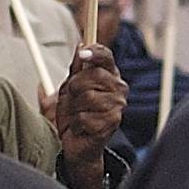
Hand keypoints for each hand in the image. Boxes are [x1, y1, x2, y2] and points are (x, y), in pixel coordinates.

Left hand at [46, 47, 125, 188]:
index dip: (95, 51)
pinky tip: (80, 127)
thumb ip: (76, 68)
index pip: (106, 57)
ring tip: (76, 114)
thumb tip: (81, 45)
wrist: (77, 143)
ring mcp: (117, 106)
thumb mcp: (70, 88)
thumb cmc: (75, 113)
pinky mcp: (112, 123)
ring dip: (73, 107)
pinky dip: (75, 123)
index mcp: (109, 76)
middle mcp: (118, 89)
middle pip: (93, 75)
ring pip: (86, 96)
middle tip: (72, 97)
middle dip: (75, 86)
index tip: (83, 51)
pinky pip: (83, 117)